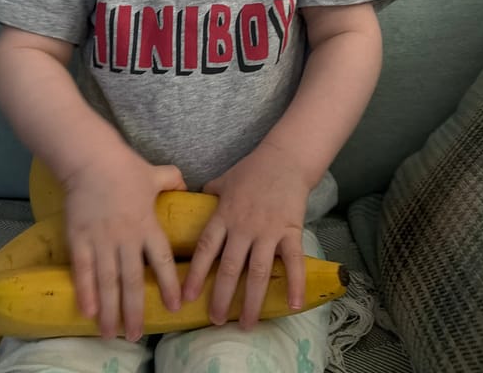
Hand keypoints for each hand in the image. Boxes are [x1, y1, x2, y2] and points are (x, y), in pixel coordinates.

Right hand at [63, 149, 185, 341]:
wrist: (91, 159)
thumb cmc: (124, 167)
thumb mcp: (155, 173)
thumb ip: (172, 180)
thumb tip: (188, 185)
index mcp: (147, 224)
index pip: (162, 260)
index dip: (170, 284)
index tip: (176, 306)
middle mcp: (126, 237)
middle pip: (131, 281)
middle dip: (134, 311)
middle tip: (136, 336)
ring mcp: (101, 239)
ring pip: (107, 282)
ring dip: (109, 310)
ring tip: (111, 333)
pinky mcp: (80, 238)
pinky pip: (83, 270)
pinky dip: (85, 291)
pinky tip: (87, 311)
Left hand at [182, 142, 309, 328]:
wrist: (285, 158)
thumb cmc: (253, 169)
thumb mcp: (225, 180)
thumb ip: (210, 194)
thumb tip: (193, 199)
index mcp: (224, 215)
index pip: (206, 249)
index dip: (196, 274)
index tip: (187, 297)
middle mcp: (243, 226)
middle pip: (230, 267)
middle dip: (221, 297)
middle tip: (215, 320)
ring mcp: (268, 230)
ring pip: (258, 272)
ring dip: (251, 301)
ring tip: (245, 324)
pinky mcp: (290, 231)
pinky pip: (293, 261)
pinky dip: (295, 284)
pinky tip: (294, 305)